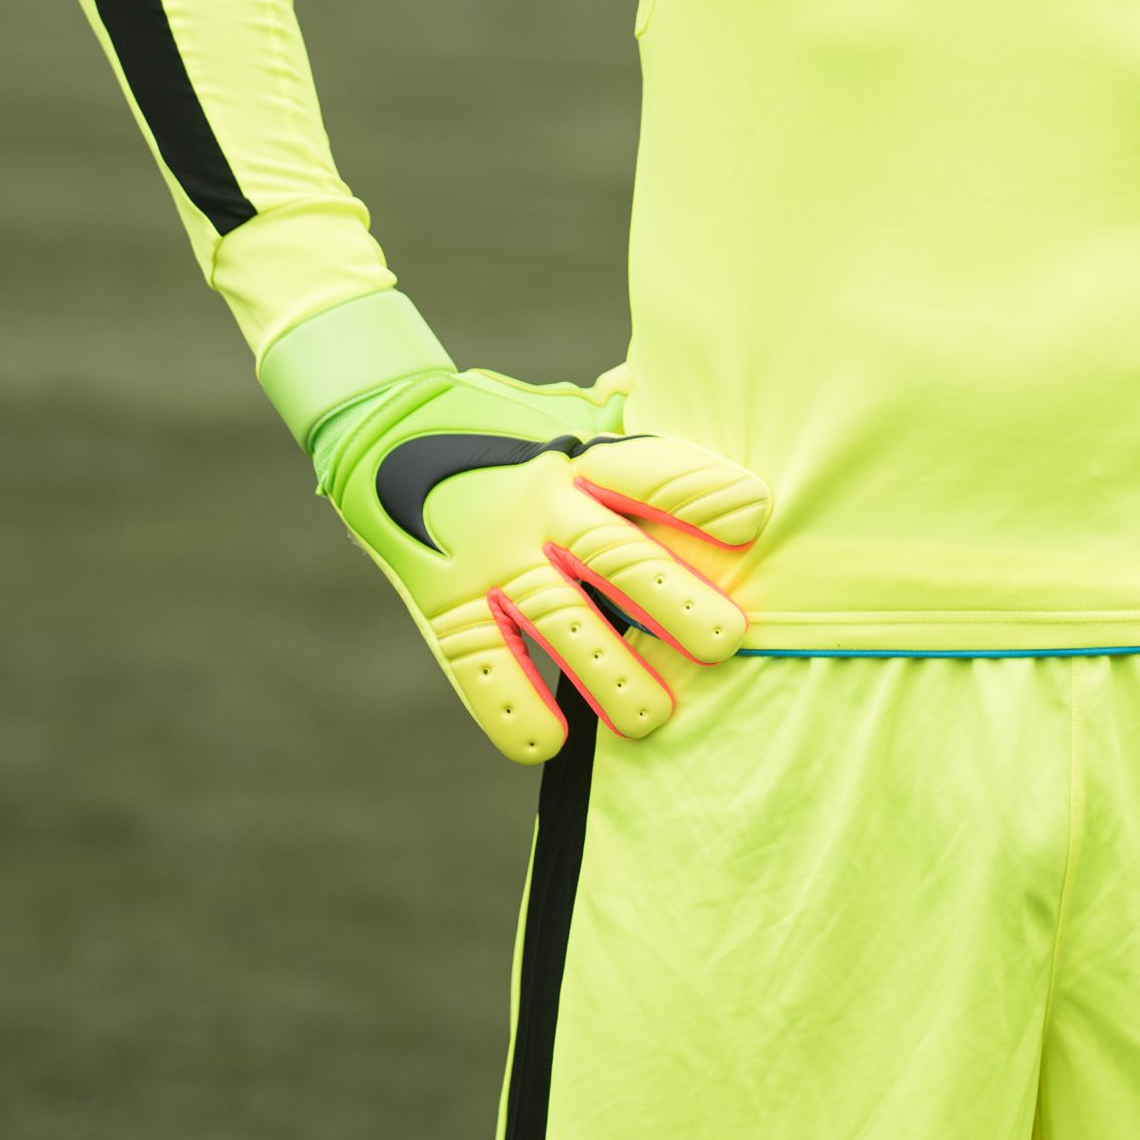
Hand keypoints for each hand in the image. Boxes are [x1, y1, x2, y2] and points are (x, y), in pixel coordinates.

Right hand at [320, 370, 769, 764]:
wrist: (384, 425)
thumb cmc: (513, 431)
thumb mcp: (571, 415)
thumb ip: (633, 418)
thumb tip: (695, 393)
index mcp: (582, 458)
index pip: (649, 471)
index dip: (699, 492)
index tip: (755, 515)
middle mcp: (540, 508)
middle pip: (612, 555)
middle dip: (672, 599)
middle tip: (727, 641)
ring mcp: (491, 559)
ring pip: (555, 622)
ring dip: (606, 672)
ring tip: (653, 720)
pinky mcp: (445, 604)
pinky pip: (478, 663)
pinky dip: (508, 706)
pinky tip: (546, 746)